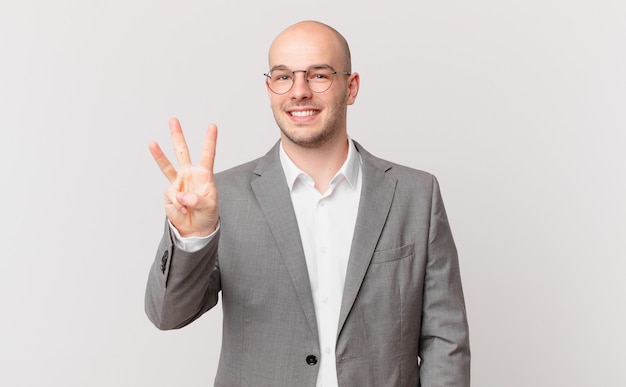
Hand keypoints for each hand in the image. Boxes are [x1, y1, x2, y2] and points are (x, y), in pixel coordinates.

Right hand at [149, 118, 218, 236]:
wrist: (195, 228)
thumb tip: (180, 194)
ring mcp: (178, 182)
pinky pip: (172, 196)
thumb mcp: (209, 207)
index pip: (207, 155)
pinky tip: (184, 209)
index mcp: (204, 175)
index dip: (210, 141)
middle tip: (173, 120)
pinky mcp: (169, 193)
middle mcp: (189, 175)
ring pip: (167, 165)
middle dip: (177, 136)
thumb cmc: (207, 215)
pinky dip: (178, 204)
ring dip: (159, 154)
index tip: (212, 126)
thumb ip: (196, 199)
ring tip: (152, 143)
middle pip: (182, 152)